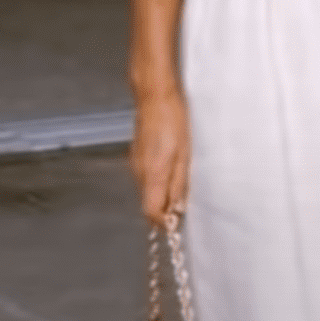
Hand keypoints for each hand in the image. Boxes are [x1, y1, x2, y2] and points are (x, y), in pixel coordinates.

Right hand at [130, 96, 190, 225]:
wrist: (154, 97)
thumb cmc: (173, 120)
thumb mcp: (184, 154)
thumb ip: (179, 183)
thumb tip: (176, 207)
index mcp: (153, 174)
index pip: (151, 212)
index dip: (163, 222)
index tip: (176, 223)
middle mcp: (139, 173)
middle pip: (147, 204)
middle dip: (163, 211)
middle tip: (181, 209)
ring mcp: (135, 164)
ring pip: (146, 191)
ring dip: (160, 196)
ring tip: (179, 189)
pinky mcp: (136, 157)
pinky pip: (145, 179)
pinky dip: (156, 183)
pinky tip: (169, 172)